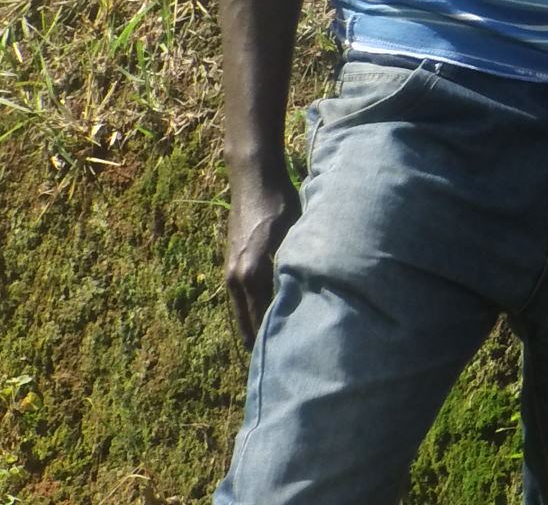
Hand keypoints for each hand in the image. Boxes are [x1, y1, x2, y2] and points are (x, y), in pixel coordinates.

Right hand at [224, 171, 301, 346]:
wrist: (254, 179)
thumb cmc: (282, 204)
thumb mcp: (297, 235)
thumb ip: (300, 267)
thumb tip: (317, 297)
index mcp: (253, 274)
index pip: (262, 321)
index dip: (273, 343)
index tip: (287, 363)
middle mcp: (236, 278)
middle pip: (247, 325)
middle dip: (262, 345)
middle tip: (281, 366)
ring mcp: (230, 272)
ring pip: (242, 314)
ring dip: (254, 330)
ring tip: (272, 351)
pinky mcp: (231, 265)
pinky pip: (240, 301)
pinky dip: (250, 314)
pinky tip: (265, 322)